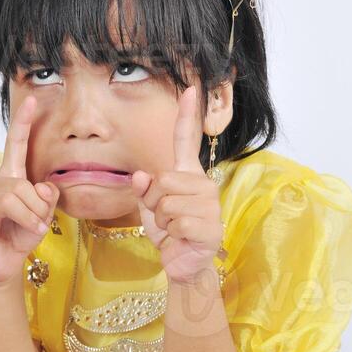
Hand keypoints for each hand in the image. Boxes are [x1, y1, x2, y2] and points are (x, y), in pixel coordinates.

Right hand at [0, 95, 59, 285]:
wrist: (5, 264)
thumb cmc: (21, 235)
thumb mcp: (43, 216)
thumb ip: (48, 198)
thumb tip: (42, 185)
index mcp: (12, 178)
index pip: (15, 145)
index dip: (23, 123)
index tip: (31, 100)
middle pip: (21, 184)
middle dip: (37, 207)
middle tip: (41, 225)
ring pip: (8, 198)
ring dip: (28, 217)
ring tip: (32, 230)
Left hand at [130, 86, 223, 283]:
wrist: (182, 263)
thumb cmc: (169, 232)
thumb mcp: (149, 208)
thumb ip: (144, 189)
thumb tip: (140, 176)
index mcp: (188, 175)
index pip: (186, 140)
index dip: (187, 115)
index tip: (190, 89)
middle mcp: (203, 184)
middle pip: (162, 180)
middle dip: (153, 202)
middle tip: (164, 217)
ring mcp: (210, 204)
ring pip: (167, 203)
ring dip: (162, 221)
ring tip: (173, 228)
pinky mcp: (211, 226)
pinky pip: (178, 222)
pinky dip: (172, 234)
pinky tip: (181, 238)